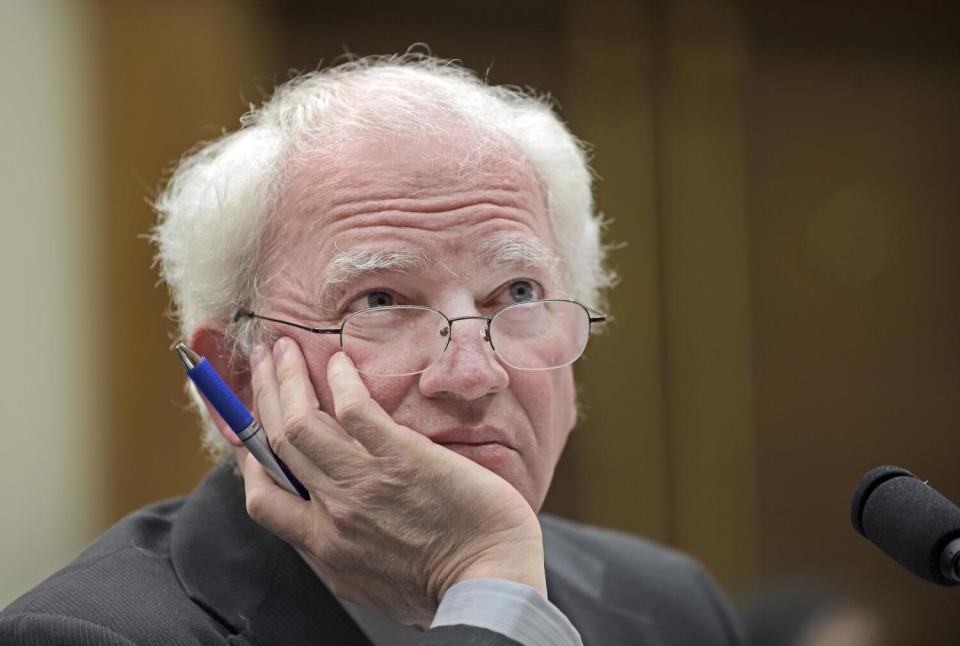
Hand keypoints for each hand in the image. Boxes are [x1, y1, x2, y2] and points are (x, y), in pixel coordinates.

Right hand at [241, 337, 544, 625]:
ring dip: (285, 379)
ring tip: (283, 348)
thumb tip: (330, 529)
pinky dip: (340, 382)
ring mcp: (363, 482)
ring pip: (301, 422)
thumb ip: (343, 553)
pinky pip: (356, 411)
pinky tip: (339, 363)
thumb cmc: (442, 588)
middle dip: (261, 396)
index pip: (262, 496)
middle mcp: (331, 512)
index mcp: (323, 545)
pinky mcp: (402, 458)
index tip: (246, 427)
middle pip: (276, 444)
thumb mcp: (371, 584)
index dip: (247, 456)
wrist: (489, 585)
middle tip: (262, 362)